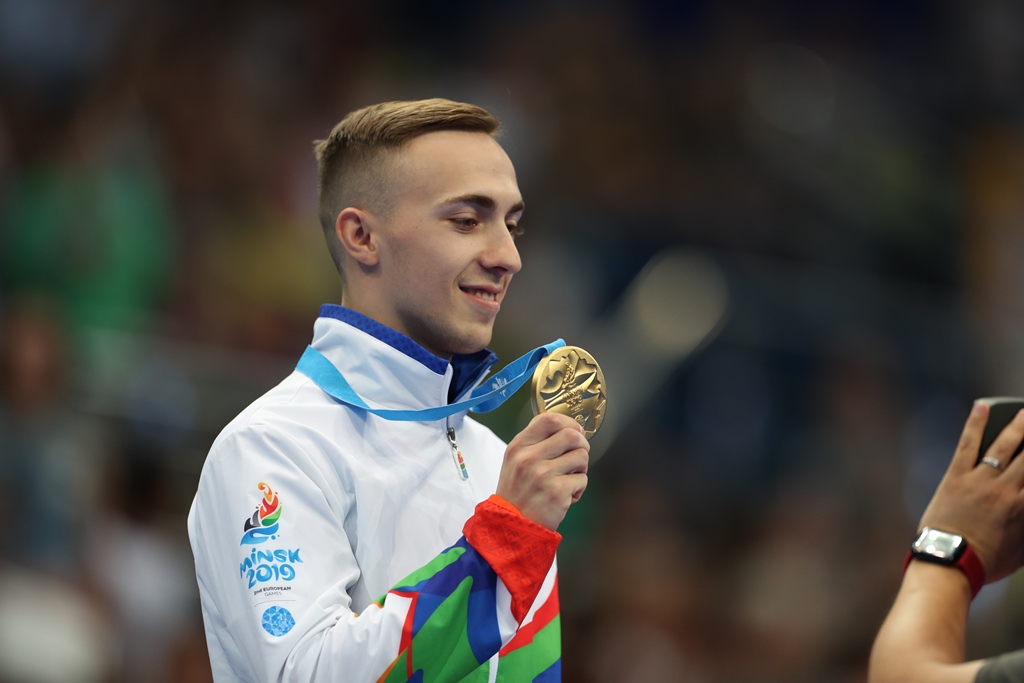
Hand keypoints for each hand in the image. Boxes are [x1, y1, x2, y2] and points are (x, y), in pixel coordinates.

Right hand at [495, 412, 589, 530]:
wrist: (512, 526)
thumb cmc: (517, 493)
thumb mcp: (516, 461)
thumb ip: (538, 443)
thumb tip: (573, 430)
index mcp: (519, 446)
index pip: (549, 419)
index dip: (568, 422)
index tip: (575, 430)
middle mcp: (529, 457)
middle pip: (571, 435)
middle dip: (582, 445)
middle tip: (577, 457)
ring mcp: (543, 474)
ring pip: (581, 456)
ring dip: (581, 468)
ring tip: (568, 479)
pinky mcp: (557, 492)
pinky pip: (582, 480)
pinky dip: (578, 489)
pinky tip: (565, 496)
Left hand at [919, 402, 1023, 582]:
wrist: (949, 563)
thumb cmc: (987, 562)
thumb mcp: (1023, 551)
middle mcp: (1007, 490)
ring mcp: (981, 481)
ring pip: (1004, 447)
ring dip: (1017, 426)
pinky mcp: (956, 476)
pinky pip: (967, 445)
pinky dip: (975, 424)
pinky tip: (982, 407)